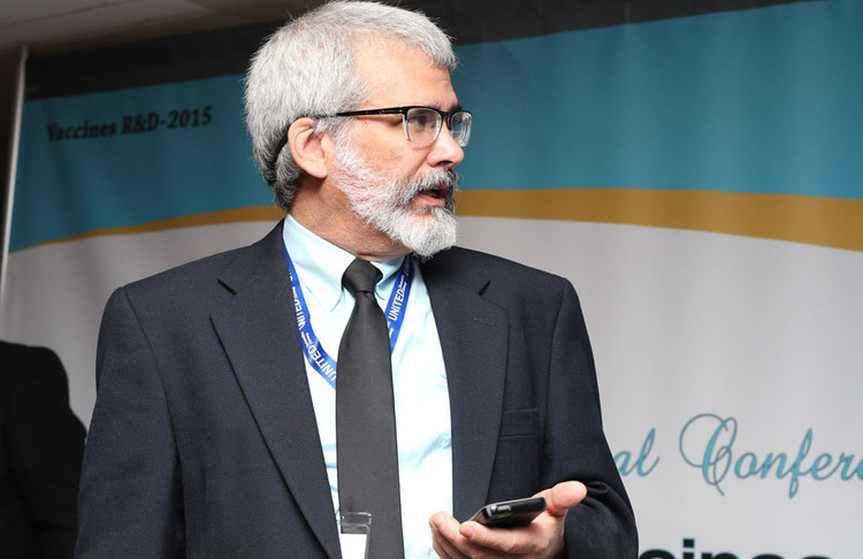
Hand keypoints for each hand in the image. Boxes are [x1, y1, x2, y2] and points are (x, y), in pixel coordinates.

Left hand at [429, 481, 586, 558]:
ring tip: (435, 521)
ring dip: (445, 543)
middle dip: (454, 537)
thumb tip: (577, 488)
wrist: (546, 551)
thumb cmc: (546, 527)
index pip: (506, 544)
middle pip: (478, 555)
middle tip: (438, 518)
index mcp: (531, 545)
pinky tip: (437, 534)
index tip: (465, 526)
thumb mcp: (557, 510)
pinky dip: (445, 550)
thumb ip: (562, 498)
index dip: (485, 537)